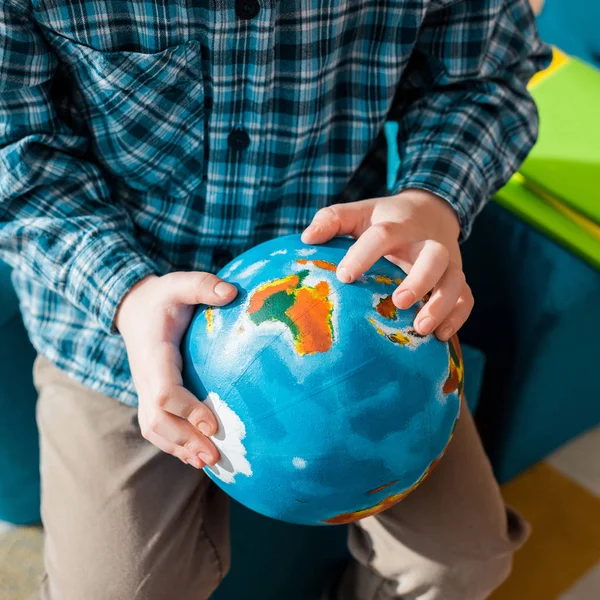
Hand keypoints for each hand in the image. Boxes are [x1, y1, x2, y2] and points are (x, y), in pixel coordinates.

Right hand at [115, 272, 237, 467]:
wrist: (133, 307)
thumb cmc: (162, 296)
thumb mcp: (179, 283)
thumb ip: (203, 285)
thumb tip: (232, 293)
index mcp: (153, 354)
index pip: (164, 392)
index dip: (187, 411)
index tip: (214, 425)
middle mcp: (144, 377)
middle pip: (156, 420)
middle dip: (184, 440)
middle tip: (215, 456)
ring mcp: (143, 389)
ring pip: (153, 428)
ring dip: (179, 448)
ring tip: (208, 463)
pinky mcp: (149, 395)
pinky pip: (156, 426)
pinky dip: (173, 444)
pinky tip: (195, 455)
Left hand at [301, 189, 472, 340]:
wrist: (430, 211)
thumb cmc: (385, 219)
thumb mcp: (358, 213)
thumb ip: (332, 220)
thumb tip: (306, 239)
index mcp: (398, 225)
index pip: (383, 235)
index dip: (363, 254)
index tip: (344, 276)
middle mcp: (426, 243)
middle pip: (434, 256)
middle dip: (419, 280)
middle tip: (398, 302)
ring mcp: (447, 262)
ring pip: (455, 280)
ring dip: (441, 304)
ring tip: (420, 329)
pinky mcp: (458, 278)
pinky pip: (467, 298)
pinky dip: (458, 317)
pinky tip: (440, 337)